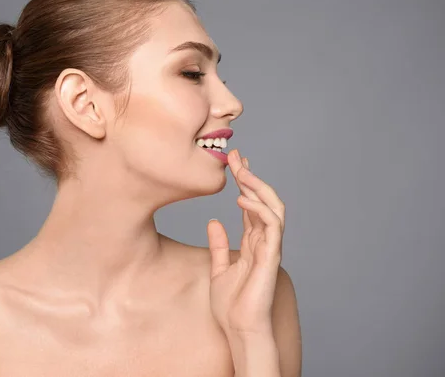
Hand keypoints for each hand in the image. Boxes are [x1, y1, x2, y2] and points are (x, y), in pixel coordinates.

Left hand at [207, 149, 285, 335]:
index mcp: (252, 243)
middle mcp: (263, 241)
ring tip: (242, 171)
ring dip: (258, 187)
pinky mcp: (271, 257)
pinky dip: (259, 209)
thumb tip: (213, 222)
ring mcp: (270, 248)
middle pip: (263, 201)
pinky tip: (242, 199)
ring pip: (273, 208)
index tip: (234, 162)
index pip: (251, 205)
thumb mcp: (218, 269)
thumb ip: (218, 245)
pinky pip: (271, 226)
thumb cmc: (231, 306)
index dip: (244, 183)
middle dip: (251, 177)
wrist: (239, 330)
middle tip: (237, 156)